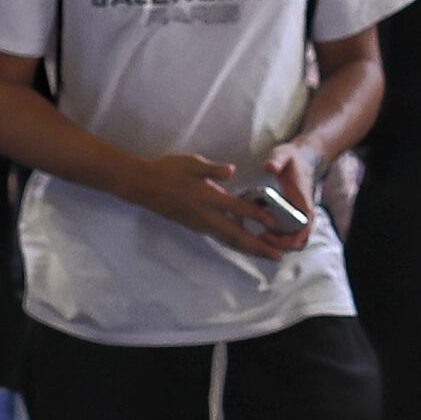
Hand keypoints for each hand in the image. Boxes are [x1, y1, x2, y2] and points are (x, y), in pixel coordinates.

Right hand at [137, 150, 311, 256]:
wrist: (143, 186)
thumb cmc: (168, 170)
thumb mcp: (192, 162)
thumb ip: (213, 169)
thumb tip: (233, 171)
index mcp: (207, 197)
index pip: (238, 208)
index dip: (257, 216)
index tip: (274, 223)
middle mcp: (205, 216)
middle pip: (236, 236)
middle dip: (258, 248)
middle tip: (277, 257)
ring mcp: (200, 224)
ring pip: (228, 240)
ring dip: (248, 249)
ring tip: (266, 255)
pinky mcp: (195, 226)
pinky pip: (220, 237)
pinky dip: (235, 243)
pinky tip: (244, 244)